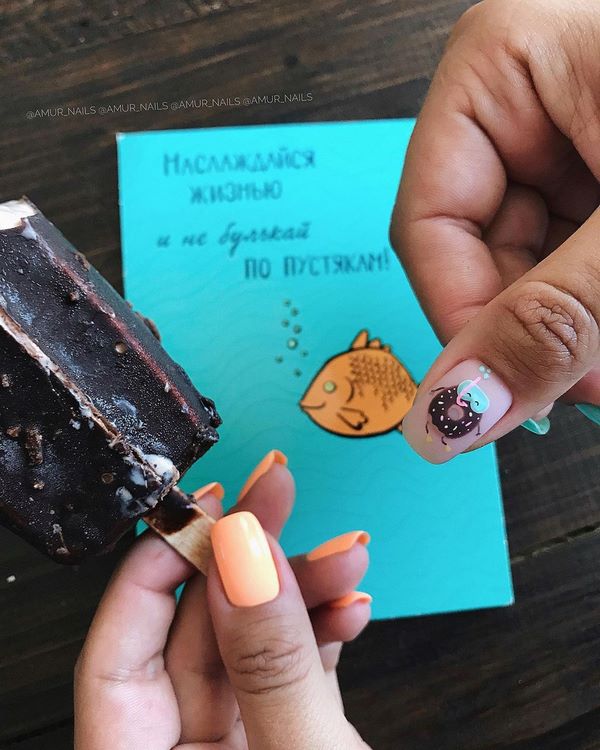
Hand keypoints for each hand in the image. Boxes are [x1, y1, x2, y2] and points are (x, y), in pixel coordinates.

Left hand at [75, 452, 371, 748]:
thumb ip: (270, 664)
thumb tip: (245, 553)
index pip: (114, 659)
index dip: (154, 571)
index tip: (205, 511)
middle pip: (194, 634)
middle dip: (248, 558)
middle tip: (275, 492)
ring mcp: (235, 744)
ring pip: (248, 643)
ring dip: (302, 592)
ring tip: (346, 558)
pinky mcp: (282, 734)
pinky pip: (287, 669)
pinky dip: (320, 633)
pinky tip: (349, 607)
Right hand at [391, 0, 599, 462]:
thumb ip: (552, 315)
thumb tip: (452, 414)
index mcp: (502, 68)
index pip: (428, 224)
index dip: (464, 321)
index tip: (507, 398)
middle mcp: (527, 101)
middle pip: (482, 253)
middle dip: (539, 330)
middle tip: (597, 387)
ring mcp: (571, 137)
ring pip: (534, 266)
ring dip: (578, 326)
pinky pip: (578, 259)